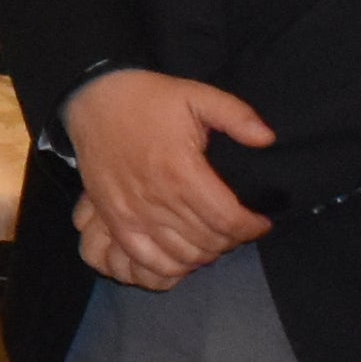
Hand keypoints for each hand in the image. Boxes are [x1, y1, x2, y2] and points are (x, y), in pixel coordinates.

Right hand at [62, 68, 277, 290]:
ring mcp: (134, 214)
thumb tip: (267, 139)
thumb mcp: (196, 94)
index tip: (261, 221)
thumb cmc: (147, 99)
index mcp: (183, 171)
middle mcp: (159, 200)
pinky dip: (172, 266)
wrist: (93, 102)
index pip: (228, 220)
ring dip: (206, 253)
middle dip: (232, 240)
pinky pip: (148, 260)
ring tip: (214, 238)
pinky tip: (184, 252)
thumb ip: (236, 115)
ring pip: (182, 256)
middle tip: (238, 228)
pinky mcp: (116, 220)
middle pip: (208, 242)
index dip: (251, 228)